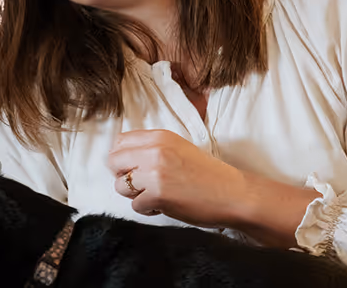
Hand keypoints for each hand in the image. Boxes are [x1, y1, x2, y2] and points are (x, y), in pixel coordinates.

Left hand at [107, 130, 245, 228]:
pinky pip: (136, 205)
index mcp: (160, 136)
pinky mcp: (158, 194)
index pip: (120, 141)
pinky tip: (165, 205)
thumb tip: (122, 157)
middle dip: (123, 176)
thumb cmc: (207, 174)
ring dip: (135, 195)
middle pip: (114, 162)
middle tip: (142, 184)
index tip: (134, 168)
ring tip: (156, 195)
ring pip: (120, 186)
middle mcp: (155, 150)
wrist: (232, 193)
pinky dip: (148, 209)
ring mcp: (155, 172)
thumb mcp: (178, 148)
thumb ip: (152, 148)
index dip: (123, 158)